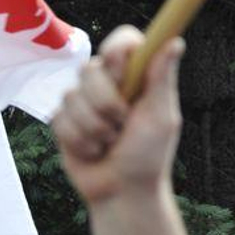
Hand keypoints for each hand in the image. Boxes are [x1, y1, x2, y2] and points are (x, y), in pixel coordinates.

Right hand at [52, 25, 184, 204]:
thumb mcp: (161, 117)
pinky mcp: (63, 122)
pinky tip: (92, 152)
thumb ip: (161, 79)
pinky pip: (59, 118)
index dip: (116, 50)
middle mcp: (107, 85)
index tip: (121, 70)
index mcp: (136, 78)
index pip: (122, 41)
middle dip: (105, 103)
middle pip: (89, 69)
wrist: (121, 193)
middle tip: (122, 125)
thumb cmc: (147, 157)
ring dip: (93, 127)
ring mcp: (83, 103)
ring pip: (71, 96)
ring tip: (108, 144)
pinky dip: (78, 140)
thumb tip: (174, 41)